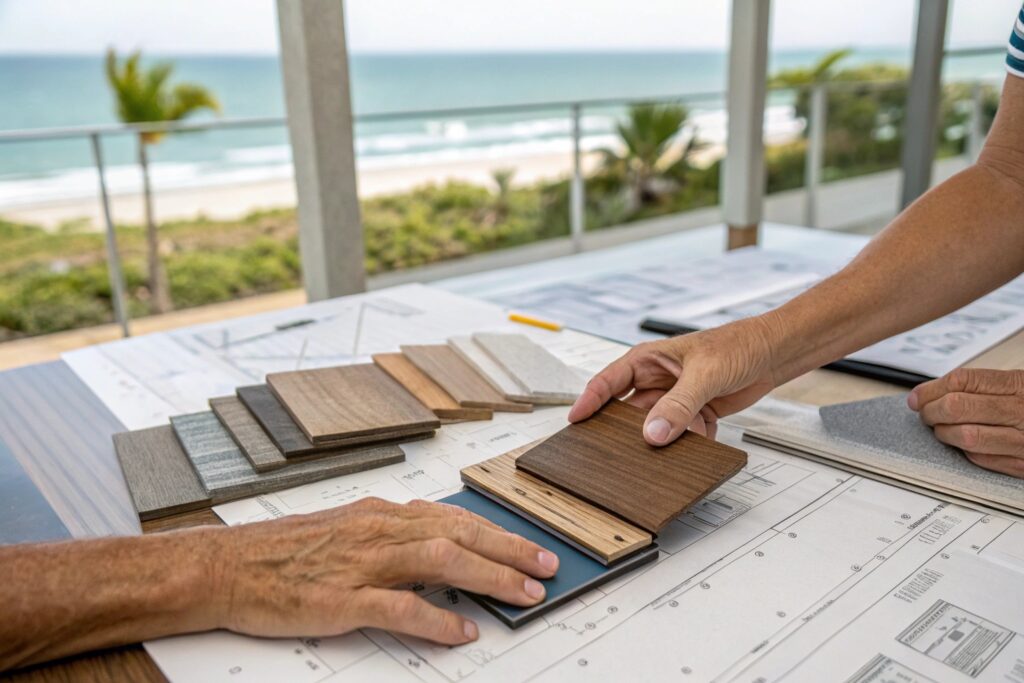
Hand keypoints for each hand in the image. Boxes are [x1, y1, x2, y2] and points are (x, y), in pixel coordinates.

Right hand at [212, 497, 558, 643]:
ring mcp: (361, 563)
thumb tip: (439, 543)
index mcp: (381, 514)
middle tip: (546, 566)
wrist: (227, 565)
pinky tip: (461, 630)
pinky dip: (436, 618)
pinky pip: (398, 608)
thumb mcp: (347, 529)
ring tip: (522, 594)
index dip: (498, 533)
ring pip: (440, 560)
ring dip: (488, 576)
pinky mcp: (341, 599)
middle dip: (509, 550)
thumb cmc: (285, 551)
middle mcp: (378, 531)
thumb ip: (392, 536)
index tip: (529, 545)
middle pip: (459, 533)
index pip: (454, 517)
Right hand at [569, 316, 779, 444]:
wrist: (774, 353)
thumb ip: (678, 405)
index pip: (607, 382)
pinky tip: (698, 445)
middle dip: (626, 431)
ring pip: (655, 428)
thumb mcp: (704, 374)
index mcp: (647, 360)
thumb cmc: (738, 345)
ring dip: (664, 441)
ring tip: (664, 453)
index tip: (575, 422)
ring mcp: (674, 399)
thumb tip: (653, 434)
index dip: (588, 402)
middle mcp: (656, 381)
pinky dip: (689, 443)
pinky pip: (681, 436)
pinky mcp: (693, 414)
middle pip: (628, 412)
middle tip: (616, 453)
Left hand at [909, 368, 1023, 477]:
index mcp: (1020, 385)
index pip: (962, 381)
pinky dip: (964, 451)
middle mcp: (1023, 411)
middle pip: (958, 406)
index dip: (931, 389)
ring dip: (943, 433)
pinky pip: (982, 458)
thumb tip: (928, 393)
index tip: (917, 396)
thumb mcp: (1017, 384)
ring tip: (940, 429)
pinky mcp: (1023, 464)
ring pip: (966, 436)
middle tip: (925, 413)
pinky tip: (962, 444)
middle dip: (931, 411)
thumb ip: (980, 386)